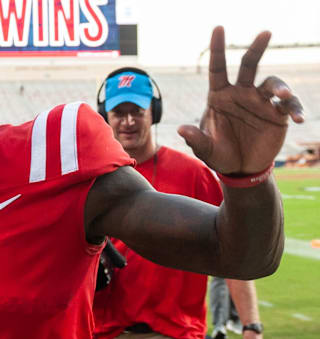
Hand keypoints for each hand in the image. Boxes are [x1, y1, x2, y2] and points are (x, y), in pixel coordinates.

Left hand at [178, 26, 303, 174]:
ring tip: (283, 95)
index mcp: (220, 96)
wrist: (241, 169)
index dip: (218, 49)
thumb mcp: (206, 149)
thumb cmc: (219, 154)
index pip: (218, 68)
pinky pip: (289, 106)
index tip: (219, 28)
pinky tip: (297, 118)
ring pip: (272, 83)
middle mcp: (241, 93)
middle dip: (256, 48)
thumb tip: (182, 129)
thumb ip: (196, 139)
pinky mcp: (278, 114)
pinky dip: (295, 109)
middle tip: (265, 33)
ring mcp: (261, 102)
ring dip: (280, 86)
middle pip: (249, 65)